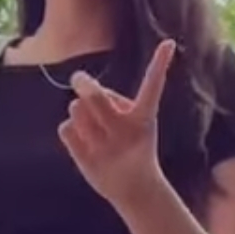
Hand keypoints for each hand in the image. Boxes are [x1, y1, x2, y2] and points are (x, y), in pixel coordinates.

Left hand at [57, 38, 175, 209]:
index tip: (168, 43)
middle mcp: (125, 130)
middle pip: (94, 95)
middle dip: (82, 82)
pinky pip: (66, 128)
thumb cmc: (135, 148)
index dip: (160, 64)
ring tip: (90, 125)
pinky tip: (83, 140)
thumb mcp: (137, 124)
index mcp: (143, 119)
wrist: (136, 190)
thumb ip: (115, 103)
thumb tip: (86, 85)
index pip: (153, 86)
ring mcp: (105, 146)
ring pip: (76, 109)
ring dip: (78, 111)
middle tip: (78, 79)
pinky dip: (70, 130)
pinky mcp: (87, 159)